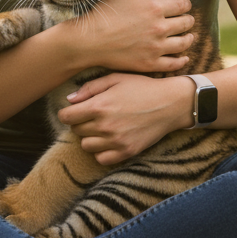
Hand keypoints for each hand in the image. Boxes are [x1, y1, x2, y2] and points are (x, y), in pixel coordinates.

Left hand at [58, 72, 191, 164]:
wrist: (170, 103)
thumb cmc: (142, 87)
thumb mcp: (115, 78)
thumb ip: (89, 88)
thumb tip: (69, 100)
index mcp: (99, 106)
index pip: (66, 117)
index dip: (68, 113)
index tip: (75, 110)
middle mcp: (105, 126)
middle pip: (76, 131)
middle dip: (81, 122)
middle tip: (94, 115)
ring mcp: (116, 141)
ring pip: (86, 146)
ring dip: (90, 137)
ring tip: (103, 127)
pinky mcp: (126, 151)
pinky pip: (101, 158)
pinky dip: (101, 151)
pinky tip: (109, 140)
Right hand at [63, 0, 194, 73]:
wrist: (89, 41)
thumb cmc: (103, 14)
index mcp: (154, 8)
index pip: (182, 5)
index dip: (185, 5)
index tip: (184, 6)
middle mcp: (159, 28)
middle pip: (185, 23)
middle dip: (188, 20)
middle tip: (187, 21)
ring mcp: (156, 48)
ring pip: (183, 43)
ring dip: (189, 38)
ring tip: (188, 37)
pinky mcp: (150, 64)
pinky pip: (173, 63)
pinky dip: (182, 60)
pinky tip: (183, 57)